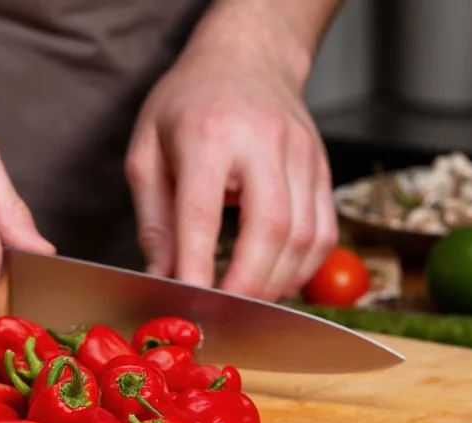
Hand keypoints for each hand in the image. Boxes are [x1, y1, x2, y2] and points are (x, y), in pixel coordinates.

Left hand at [125, 29, 337, 300]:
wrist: (245, 58)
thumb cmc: (188, 104)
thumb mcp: (147, 151)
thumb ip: (154, 218)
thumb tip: (163, 275)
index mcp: (209, 134)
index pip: (203, 211)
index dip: (198, 263)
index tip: (188, 301)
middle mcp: (263, 142)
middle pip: (270, 228)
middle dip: (248, 284)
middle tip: (224, 314)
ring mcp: (302, 154)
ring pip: (304, 236)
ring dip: (276, 282)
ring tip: (247, 302)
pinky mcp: (322, 169)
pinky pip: (324, 231)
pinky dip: (302, 267)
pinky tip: (276, 279)